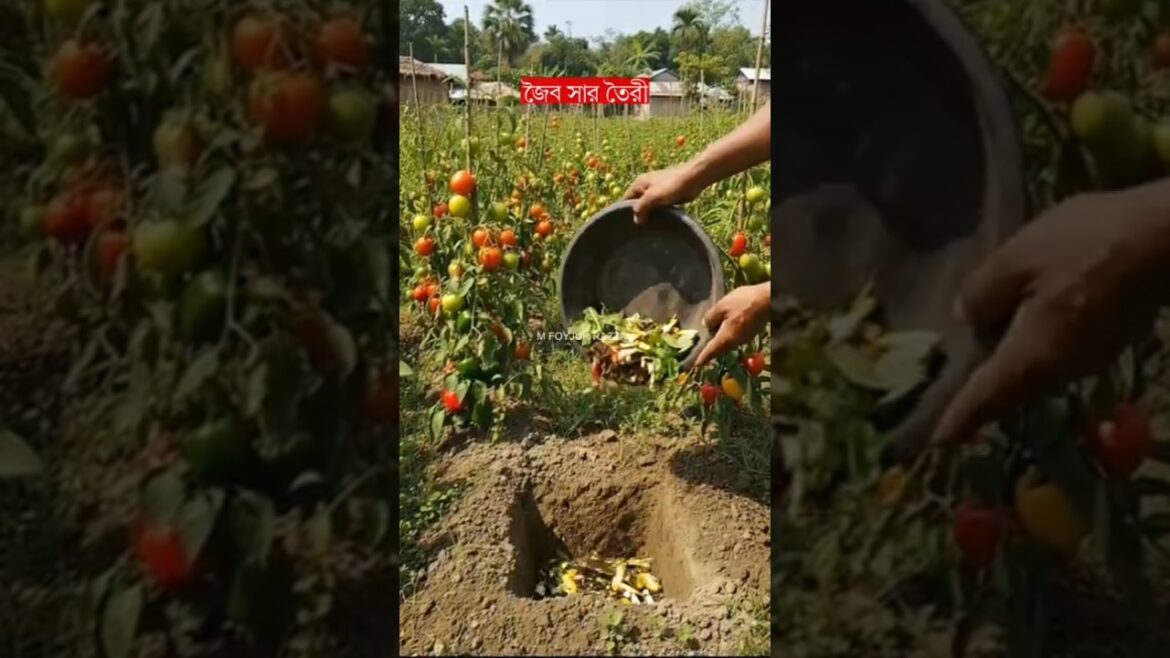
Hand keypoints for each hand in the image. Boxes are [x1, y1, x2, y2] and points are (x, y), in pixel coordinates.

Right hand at [623, 165, 704, 223]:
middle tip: (637, 231)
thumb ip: (641, 208)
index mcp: (638, 184)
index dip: (624, 212)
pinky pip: (658, 207)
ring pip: (648, 206)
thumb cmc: (671, 186)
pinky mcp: (666, 196)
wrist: (693, 178)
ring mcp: (656, 191)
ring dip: (649, 216)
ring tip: (648, 230)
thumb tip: (636, 220)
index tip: (626, 226)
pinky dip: (657, 214)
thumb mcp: (652, 197)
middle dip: (637, 215)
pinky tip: (659, 224)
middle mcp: (645, 187)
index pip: (625, 200)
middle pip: (636, 204)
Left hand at [694, 283, 770, 366]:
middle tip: (703, 343)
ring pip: (729, 341)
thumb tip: (706, 325)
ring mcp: (745, 338)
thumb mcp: (721, 306)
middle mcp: (736, 342)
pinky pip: (736, 335)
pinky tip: (729, 321)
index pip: (711, 351)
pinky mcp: (752, 333)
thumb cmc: (743, 302)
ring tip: (715, 328)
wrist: (768, 300)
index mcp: (726, 338)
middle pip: (720, 347)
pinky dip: (730, 332)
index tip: (697, 364)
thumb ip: (711, 317)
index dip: (703, 357)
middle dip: (712, 346)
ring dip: (721, 337)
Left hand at [933, 191, 1169, 444]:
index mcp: (1031, 356)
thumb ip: (982, 293)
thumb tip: (968, 319)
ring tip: (988, 339)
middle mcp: (1062, 370)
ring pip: (1038, 368)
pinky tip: (1032, 312)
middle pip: (1012, 387)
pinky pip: (1060, 350)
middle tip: (954, 388)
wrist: (1169, 237)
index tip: (940, 441)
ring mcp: (1091, 358)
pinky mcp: (1111, 341)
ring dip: (1012, 359)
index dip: (960, 418)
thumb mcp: (1015, 259)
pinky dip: (1038, 341)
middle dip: (984, 389)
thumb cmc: (1086, 245)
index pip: (986, 396)